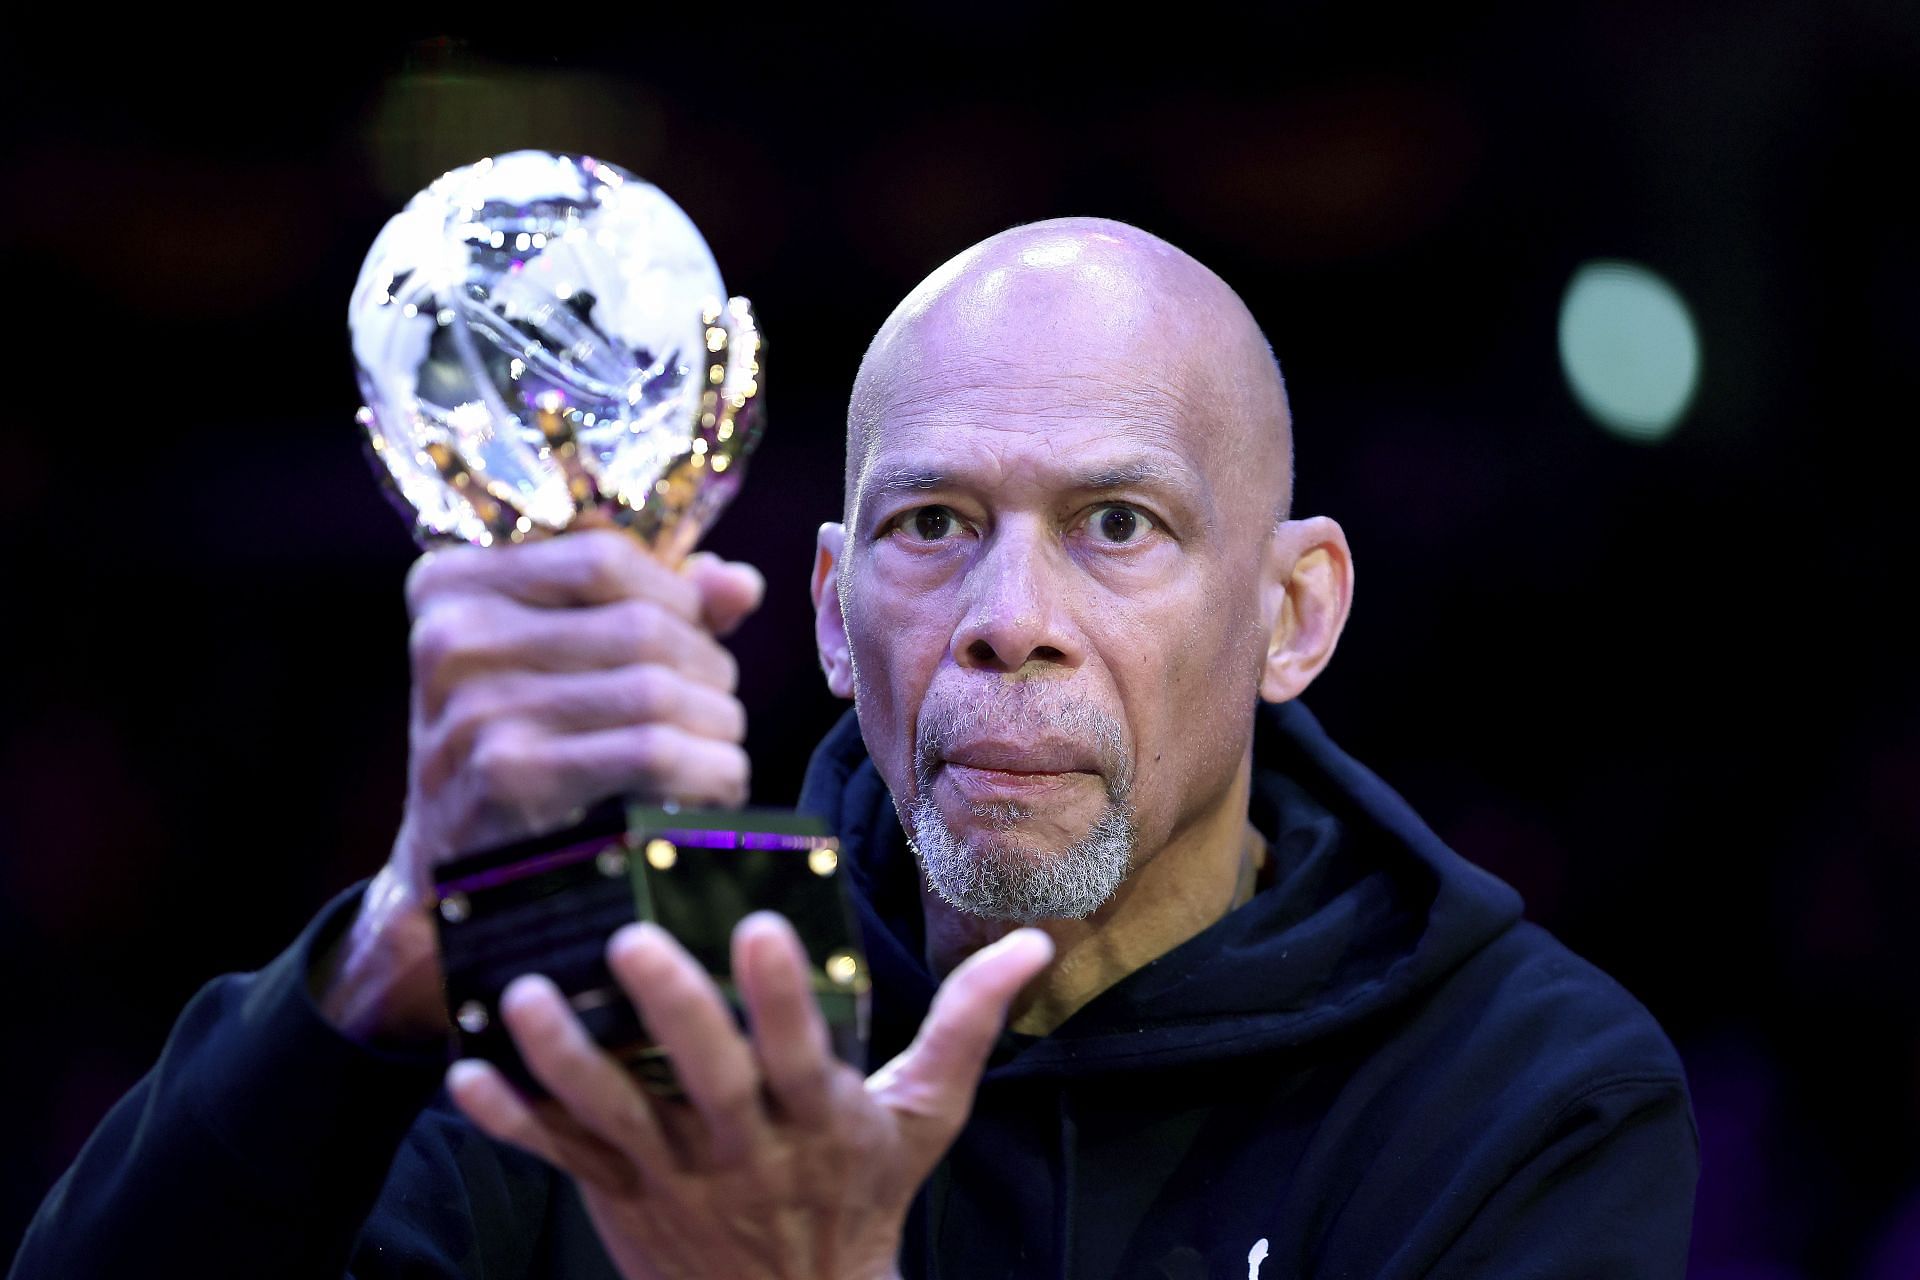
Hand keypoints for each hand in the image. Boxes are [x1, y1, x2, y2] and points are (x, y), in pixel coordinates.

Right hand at [317, 532, 763, 1044]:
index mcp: (451, 585)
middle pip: (642, 626)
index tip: (696, 636)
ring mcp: (473, 710)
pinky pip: (652, 753)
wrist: (451, 876)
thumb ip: (652, 604)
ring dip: (718, 724)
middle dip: (708, 669)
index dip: (677, 596)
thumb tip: (740, 583)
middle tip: (718, 708)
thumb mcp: (561, 658)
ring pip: (658, 690)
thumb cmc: (523, 746)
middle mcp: (451, 637)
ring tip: (720, 749)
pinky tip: (713, 786)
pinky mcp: (508, 779)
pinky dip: (709, 769)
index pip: (603, 556)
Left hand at [447, 914, 1053, 1279]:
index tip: (762, 927)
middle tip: (631, 943)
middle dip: (670, 1013)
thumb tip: (1033, 944)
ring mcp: (671, 1178)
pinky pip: (557, 1160)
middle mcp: (743, 1150)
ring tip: (523, 996)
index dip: (782, 997)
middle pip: (703, 1080)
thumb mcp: (924, 1115)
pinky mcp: (617, 1196)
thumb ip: (965, 1024)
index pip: (801, 1054)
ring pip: (611, 1116)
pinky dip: (509, 1123)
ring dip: (563, 1061)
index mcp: (820, 1120)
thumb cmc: (863, 1196)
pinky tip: (464, 1076)